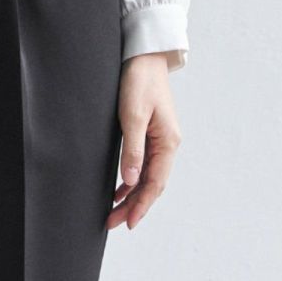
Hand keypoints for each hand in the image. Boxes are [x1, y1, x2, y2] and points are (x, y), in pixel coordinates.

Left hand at [108, 52, 182, 231]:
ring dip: (131, 197)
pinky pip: (143, 166)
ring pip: (147, 178)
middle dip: (133, 206)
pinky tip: (119, 191)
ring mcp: (160, 141)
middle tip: (113, 223)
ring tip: (113, 214)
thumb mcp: (132, 116)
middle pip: (152, 185)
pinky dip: (131, 182)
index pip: (155, 183)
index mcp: (168, 142)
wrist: (143, 57)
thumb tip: (131, 182)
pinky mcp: (150, 135)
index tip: (127, 222)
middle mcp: (168, 145)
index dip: (141, 204)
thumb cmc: (138, 82)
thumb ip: (132, 150)